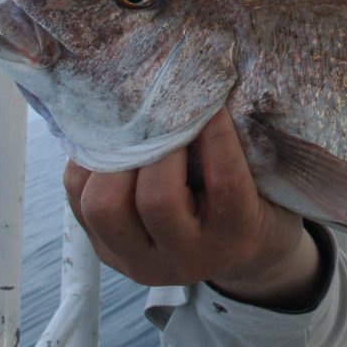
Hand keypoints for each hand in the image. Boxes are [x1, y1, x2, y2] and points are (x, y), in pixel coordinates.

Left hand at [64, 109, 324, 308]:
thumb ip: (246, 147)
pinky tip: (106, 142)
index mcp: (236, 236)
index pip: (225, 185)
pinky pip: (79, 203)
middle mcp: (186, 258)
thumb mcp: (267, 182)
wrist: (238, 256)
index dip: (217, 137)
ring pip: (105, 206)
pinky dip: (87, 165)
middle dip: (157, 146)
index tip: (212, 101)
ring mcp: (139, 260)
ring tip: (128, 128)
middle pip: (156, 200)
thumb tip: (209, 87)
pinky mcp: (106, 254)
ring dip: (113, 157)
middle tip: (163, 110)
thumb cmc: (257, 201)